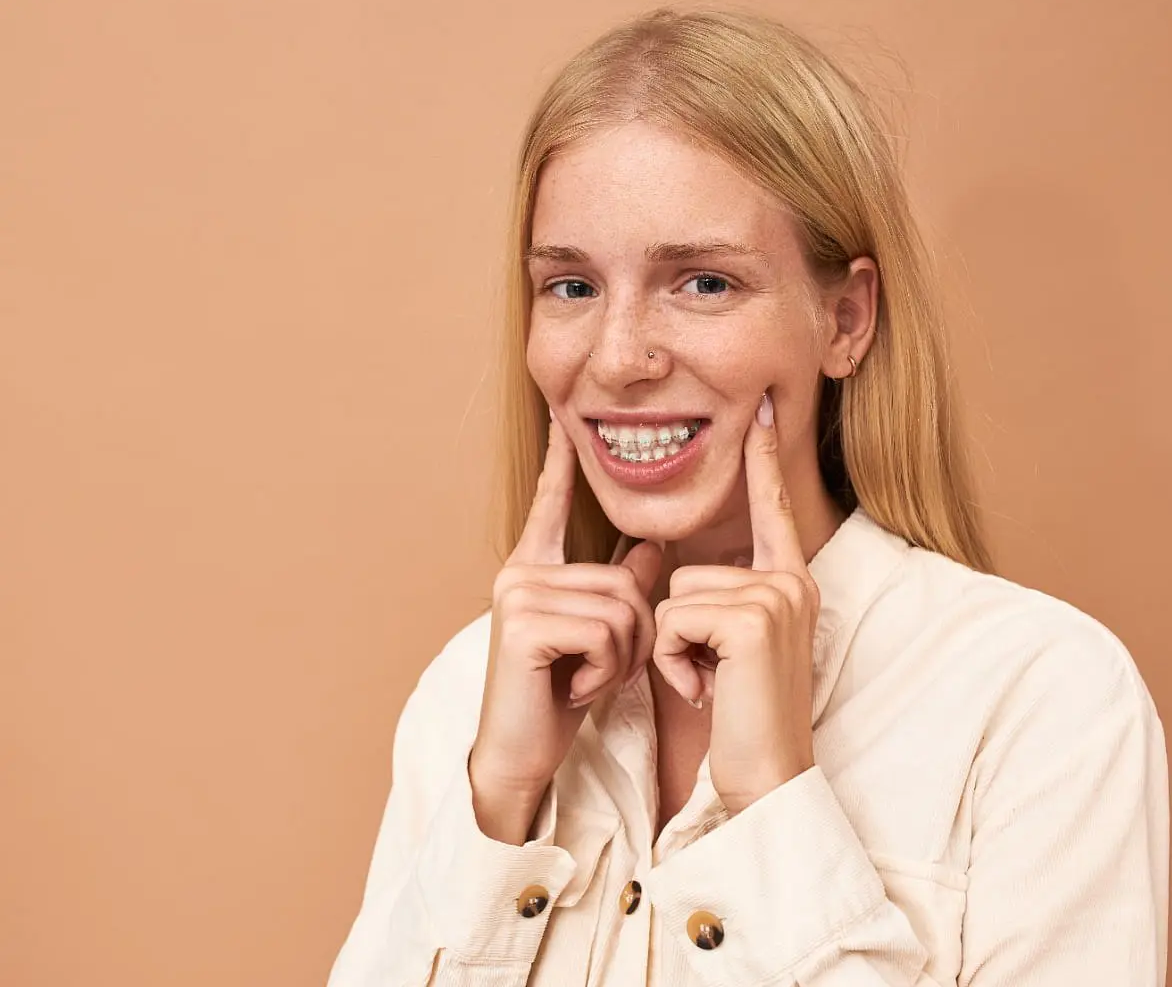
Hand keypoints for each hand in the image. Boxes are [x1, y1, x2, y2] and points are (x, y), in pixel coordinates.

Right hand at [469, 412, 661, 841]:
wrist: (521, 755)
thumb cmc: (558, 694)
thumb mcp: (598, 636)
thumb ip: (620, 586)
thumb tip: (652, 546)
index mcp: (536, 568)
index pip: (552, 504)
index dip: (559, 463)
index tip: (559, 416)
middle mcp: (521, 571)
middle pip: (626, 581)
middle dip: (635, 636)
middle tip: (601, 670)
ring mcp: (519, 593)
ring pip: (623, 608)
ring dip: (622, 658)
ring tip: (587, 679)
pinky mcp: (524, 624)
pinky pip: (605, 632)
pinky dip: (606, 671)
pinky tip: (577, 689)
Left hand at [653, 392, 818, 815]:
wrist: (767, 776)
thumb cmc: (742, 719)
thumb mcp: (732, 647)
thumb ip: (720, 600)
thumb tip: (670, 561)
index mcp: (789, 583)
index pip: (772, 508)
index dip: (765, 458)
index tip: (766, 406)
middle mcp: (790, 582)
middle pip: (691, 570)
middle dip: (682, 630)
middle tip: (716, 677)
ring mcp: (776, 596)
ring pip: (677, 594)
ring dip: (676, 649)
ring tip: (714, 684)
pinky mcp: (753, 619)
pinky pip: (675, 619)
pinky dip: (676, 663)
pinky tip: (709, 691)